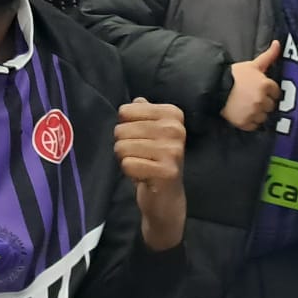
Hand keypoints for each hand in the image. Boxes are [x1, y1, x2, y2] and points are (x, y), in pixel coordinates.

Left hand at [115, 98, 187, 250]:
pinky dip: (129, 172)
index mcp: (172, 114)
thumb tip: (136, 100)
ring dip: (125, 159)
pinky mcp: (166, 171)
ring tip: (141, 165)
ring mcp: (173, 150)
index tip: (140, 139)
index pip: (126, 111)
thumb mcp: (150, 132)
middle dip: (123, 145)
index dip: (125, 127)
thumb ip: (142, 113)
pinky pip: (127, 164)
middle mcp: (176, 129)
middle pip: (121, 130)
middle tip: (140, 156)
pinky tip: (143, 176)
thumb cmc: (154, 159)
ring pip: (122, 147)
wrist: (166, 197)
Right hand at [220, 41, 283, 131]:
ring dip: (258, 113)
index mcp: (266, 85)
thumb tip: (278, 43)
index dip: (269, 91)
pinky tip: (243, 114)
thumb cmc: (234, 75)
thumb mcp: (252, 64)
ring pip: (264, 117)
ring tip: (247, 106)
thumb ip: (268, 56)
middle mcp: (262, 100)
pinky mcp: (245, 123)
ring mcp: (253, 112)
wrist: (214, 87)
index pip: (276, 92)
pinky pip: (254, 126)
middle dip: (264, 102)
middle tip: (253, 98)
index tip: (261, 90)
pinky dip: (250, 122)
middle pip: (271, 105)